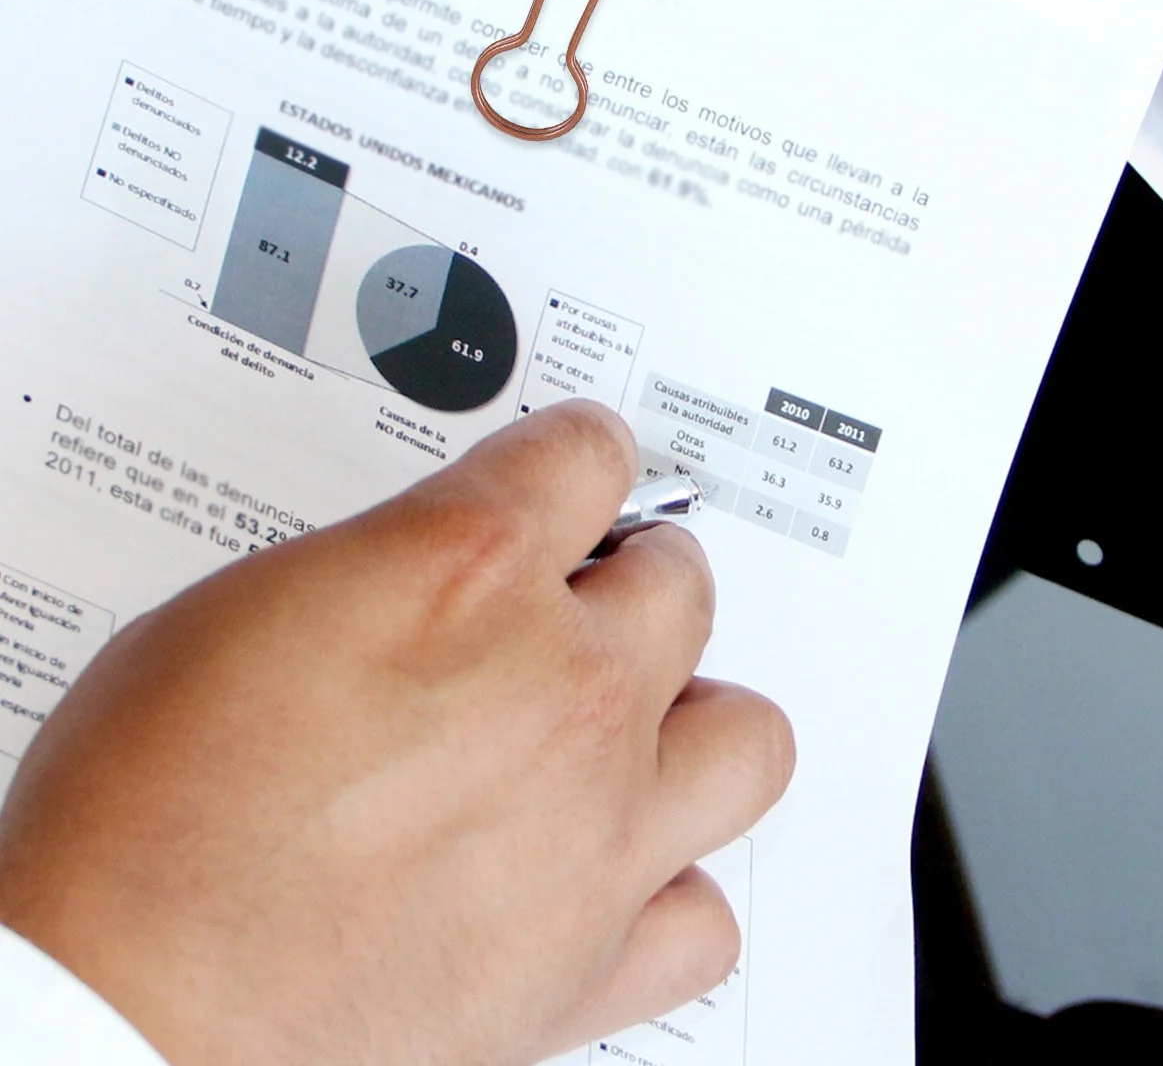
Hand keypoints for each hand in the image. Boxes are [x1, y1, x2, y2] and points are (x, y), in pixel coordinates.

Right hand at [0, 400, 794, 1065]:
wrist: (115, 1018)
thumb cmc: (141, 826)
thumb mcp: (244, 613)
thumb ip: (388, 565)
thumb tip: (441, 568)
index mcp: (470, 570)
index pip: (592, 452)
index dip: (576, 456)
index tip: (575, 474)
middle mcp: (563, 687)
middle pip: (684, 581)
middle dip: (628, 582)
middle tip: (576, 610)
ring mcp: (598, 828)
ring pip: (747, 735)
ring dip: (694, 719)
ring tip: (630, 731)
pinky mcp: (594, 964)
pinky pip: (706, 914)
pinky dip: (669, 890)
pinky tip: (610, 876)